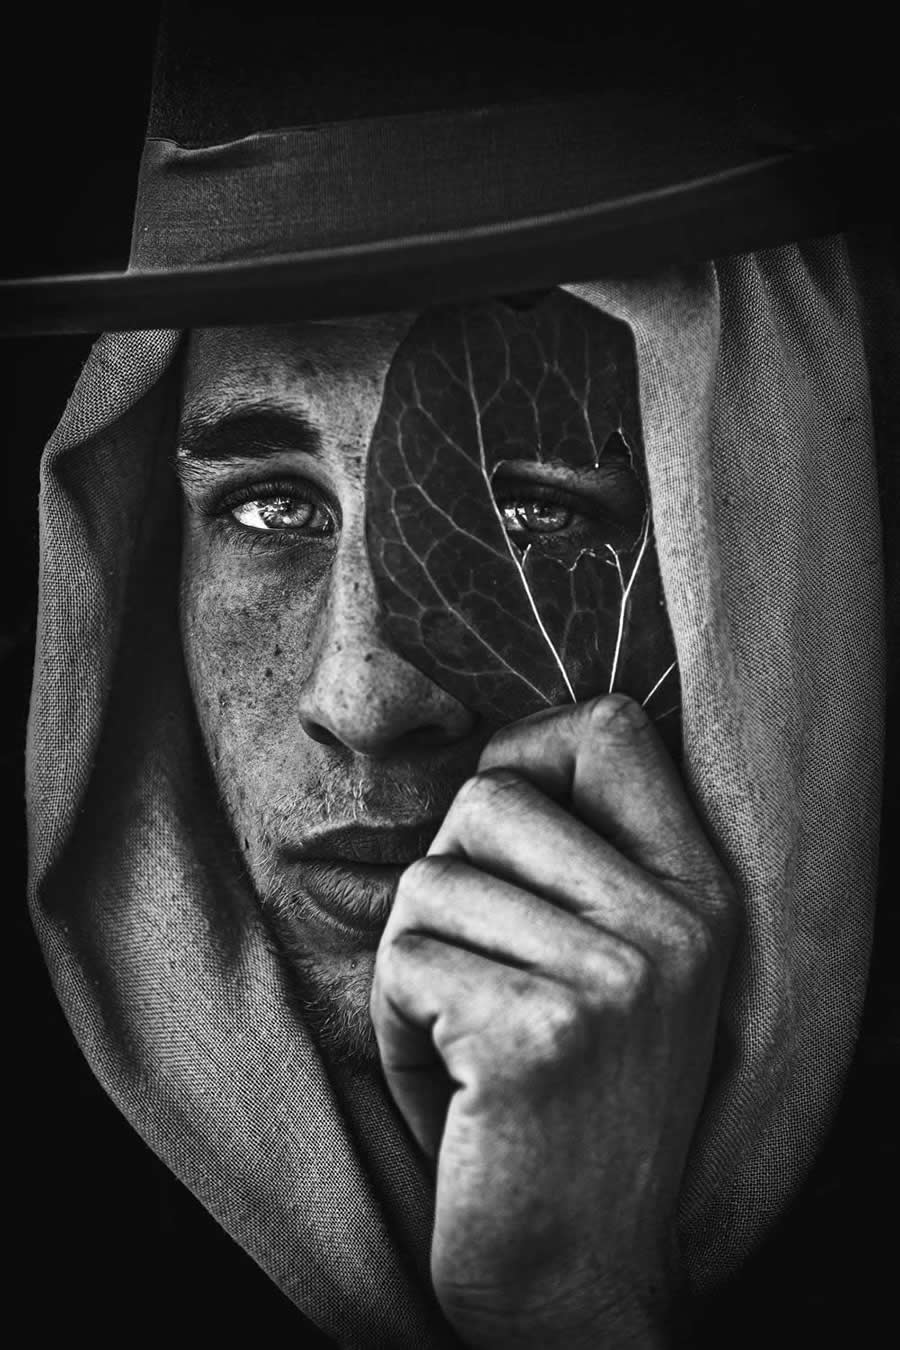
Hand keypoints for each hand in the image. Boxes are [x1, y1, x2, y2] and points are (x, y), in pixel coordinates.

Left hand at [370, 694, 737, 1348]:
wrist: (577, 1273)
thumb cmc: (562, 1103)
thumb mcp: (609, 965)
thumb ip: (572, 861)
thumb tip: (485, 764)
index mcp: (698, 891)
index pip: (610, 727)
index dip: (522, 755)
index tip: (494, 835)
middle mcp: (674, 925)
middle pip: (486, 795)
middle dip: (442, 878)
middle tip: (468, 969)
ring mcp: (616, 978)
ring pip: (428, 883)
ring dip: (412, 968)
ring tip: (463, 1040)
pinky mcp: (542, 1034)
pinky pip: (403, 964)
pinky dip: (395, 1028)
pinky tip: (452, 1089)